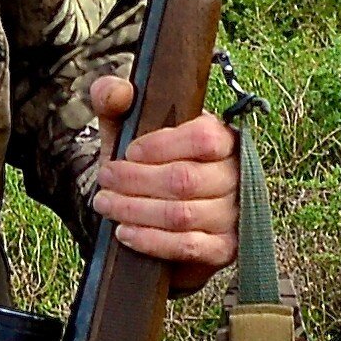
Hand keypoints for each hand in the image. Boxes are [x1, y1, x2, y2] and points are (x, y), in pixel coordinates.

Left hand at [89, 74, 239, 275]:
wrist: (159, 218)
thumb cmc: (147, 166)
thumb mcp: (127, 130)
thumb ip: (116, 102)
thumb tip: (116, 92)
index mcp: (222, 138)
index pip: (204, 138)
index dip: (162, 146)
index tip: (129, 151)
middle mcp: (235, 175)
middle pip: (186, 180)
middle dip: (136, 180)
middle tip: (104, 179)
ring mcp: (232, 214)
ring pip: (183, 214)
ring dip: (135, 210)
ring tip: (105, 204)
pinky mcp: (224, 248)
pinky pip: (188, 246)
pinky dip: (152, 240)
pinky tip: (125, 233)